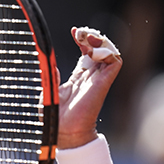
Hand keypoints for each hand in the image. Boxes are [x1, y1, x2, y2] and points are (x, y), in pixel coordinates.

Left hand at [58, 27, 122, 148]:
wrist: (64, 132)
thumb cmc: (55, 117)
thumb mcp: (49, 92)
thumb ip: (51, 77)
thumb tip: (50, 65)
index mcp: (78, 78)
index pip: (86, 53)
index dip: (82, 40)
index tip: (74, 31)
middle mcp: (91, 77)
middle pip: (99, 49)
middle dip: (91, 36)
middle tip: (79, 32)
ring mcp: (98, 79)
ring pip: (109, 52)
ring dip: (100, 40)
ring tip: (86, 36)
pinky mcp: (104, 83)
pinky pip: (114, 62)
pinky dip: (107, 51)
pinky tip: (92, 49)